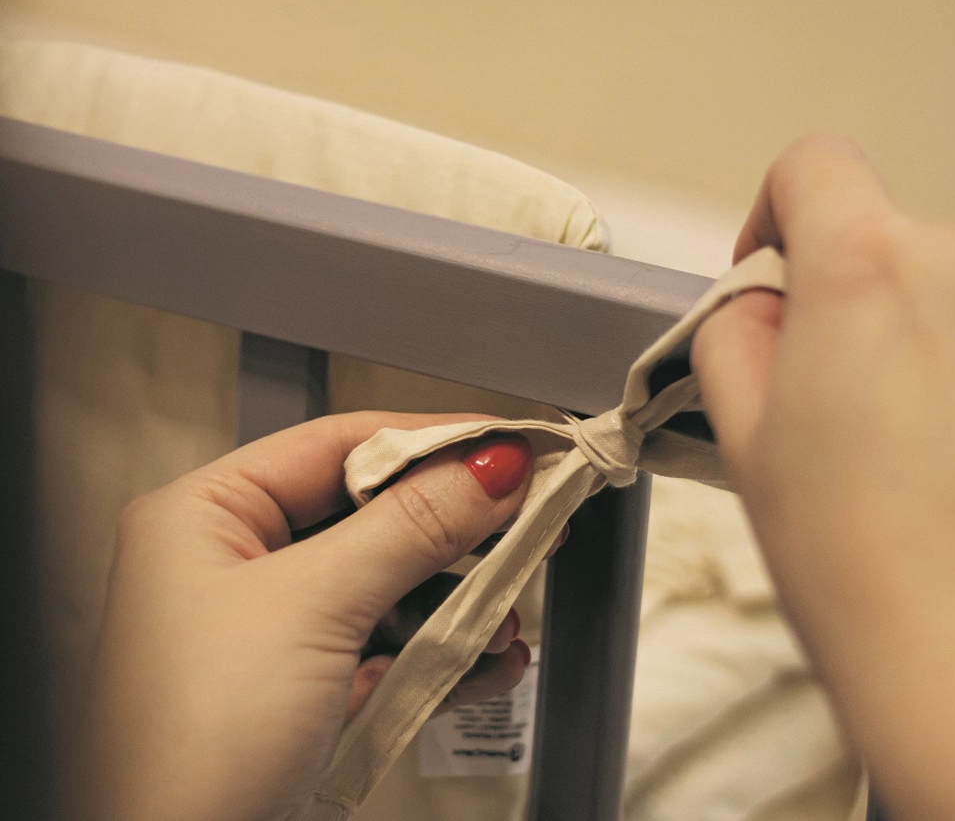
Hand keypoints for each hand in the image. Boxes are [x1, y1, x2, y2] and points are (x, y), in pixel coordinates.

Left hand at [76, 413, 535, 820]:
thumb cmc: (193, 746)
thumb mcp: (314, 608)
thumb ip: (411, 527)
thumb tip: (490, 467)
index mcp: (207, 514)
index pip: (340, 444)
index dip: (431, 439)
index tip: (508, 440)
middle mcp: (237, 562)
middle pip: (372, 513)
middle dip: (454, 525)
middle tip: (529, 510)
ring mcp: (275, 629)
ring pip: (389, 583)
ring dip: (457, 598)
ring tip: (509, 605)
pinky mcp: (306, 689)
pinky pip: (389, 647)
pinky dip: (442, 652)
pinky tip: (489, 658)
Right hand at [691, 136, 954, 820]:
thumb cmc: (861, 559)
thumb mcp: (744, 428)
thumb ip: (733, 330)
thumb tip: (758, 306)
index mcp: (867, 267)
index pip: (812, 165)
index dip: (772, 213)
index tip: (767, 274)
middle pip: (882, 231)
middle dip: (839, 289)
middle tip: (823, 389)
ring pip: (949, 281)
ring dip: (911, 327)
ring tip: (897, 436)